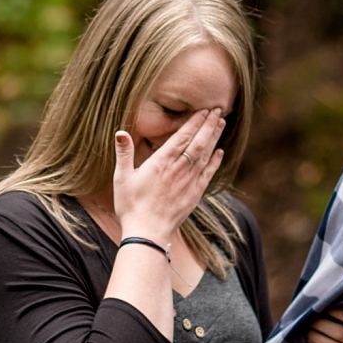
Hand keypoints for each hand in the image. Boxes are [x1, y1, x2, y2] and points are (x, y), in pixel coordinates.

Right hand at [112, 108, 224, 246]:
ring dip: (214, 138)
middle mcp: (178, 170)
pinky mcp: (194, 194)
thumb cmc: (131, 206)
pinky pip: (208, 174)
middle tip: (217, 109)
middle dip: (209, 125)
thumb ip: (124, 153)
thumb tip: (120, 132)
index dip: (194, 122)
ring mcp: (189, 182)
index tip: (203, 110)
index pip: (182, 136)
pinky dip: (215, 161)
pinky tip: (219, 152)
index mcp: (161, 163)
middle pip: (198, 142)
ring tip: (221, 123)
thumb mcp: (122, 178)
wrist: (147, 233)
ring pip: (206, 155)